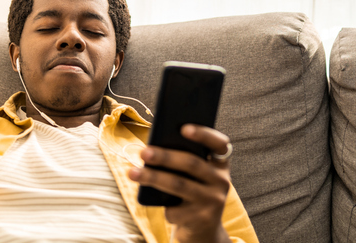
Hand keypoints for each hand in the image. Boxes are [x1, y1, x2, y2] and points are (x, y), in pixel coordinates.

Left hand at [128, 125, 232, 242]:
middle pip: (192, 164)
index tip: (183, 128)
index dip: (204, 134)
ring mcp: (214, 201)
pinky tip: (152, 200)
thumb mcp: (194, 176)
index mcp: (221, 163)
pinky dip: (160, 204)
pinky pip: (175, 209)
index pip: (220, 143)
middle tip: (143, 152)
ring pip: (179, 185)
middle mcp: (222, 181)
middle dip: (165, 157)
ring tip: (132, 173)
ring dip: (153, 178)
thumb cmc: (192, 191)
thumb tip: (154, 148)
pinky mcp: (202, 219)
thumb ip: (185, 159)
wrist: (202, 229)